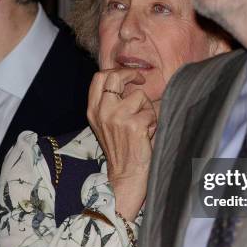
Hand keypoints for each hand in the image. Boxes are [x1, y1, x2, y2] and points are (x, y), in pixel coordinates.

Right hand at [87, 69, 157, 220]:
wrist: (125, 174)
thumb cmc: (121, 148)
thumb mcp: (106, 123)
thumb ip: (110, 103)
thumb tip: (125, 79)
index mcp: (93, 110)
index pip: (99, 77)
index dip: (116, 71)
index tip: (129, 76)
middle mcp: (102, 111)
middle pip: (115, 77)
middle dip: (132, 75)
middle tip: (140, 81)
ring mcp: (117, 117)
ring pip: (139, 96)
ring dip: (147, 109)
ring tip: (143, 125)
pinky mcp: (134, 124)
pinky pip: (150, 112)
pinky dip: (153, 122)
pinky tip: (146, 135)